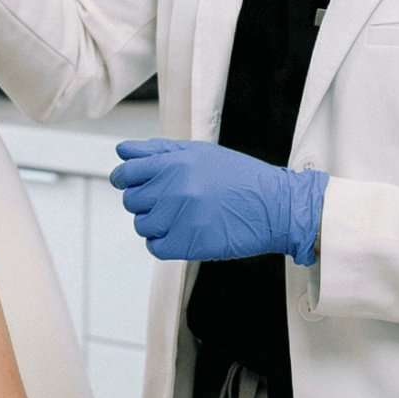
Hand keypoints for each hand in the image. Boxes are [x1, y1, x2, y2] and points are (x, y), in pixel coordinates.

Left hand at [108, 138, 325, 263]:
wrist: (276, 206)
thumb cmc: (241, 178)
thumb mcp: (200, 153)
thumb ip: (157, 150)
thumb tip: (122, 151)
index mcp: (176, 163)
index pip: (128, 172)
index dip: (125, 178)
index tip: (132, 183)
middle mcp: (175, 189)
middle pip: (132, 200)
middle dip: (145, 201)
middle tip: (168, 200)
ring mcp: (181, 218)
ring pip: (142, 224)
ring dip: (155, 223)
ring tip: (179, 217)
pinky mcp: (189, 244)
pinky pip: (155, 247)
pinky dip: (163, 242)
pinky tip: (181, 233)